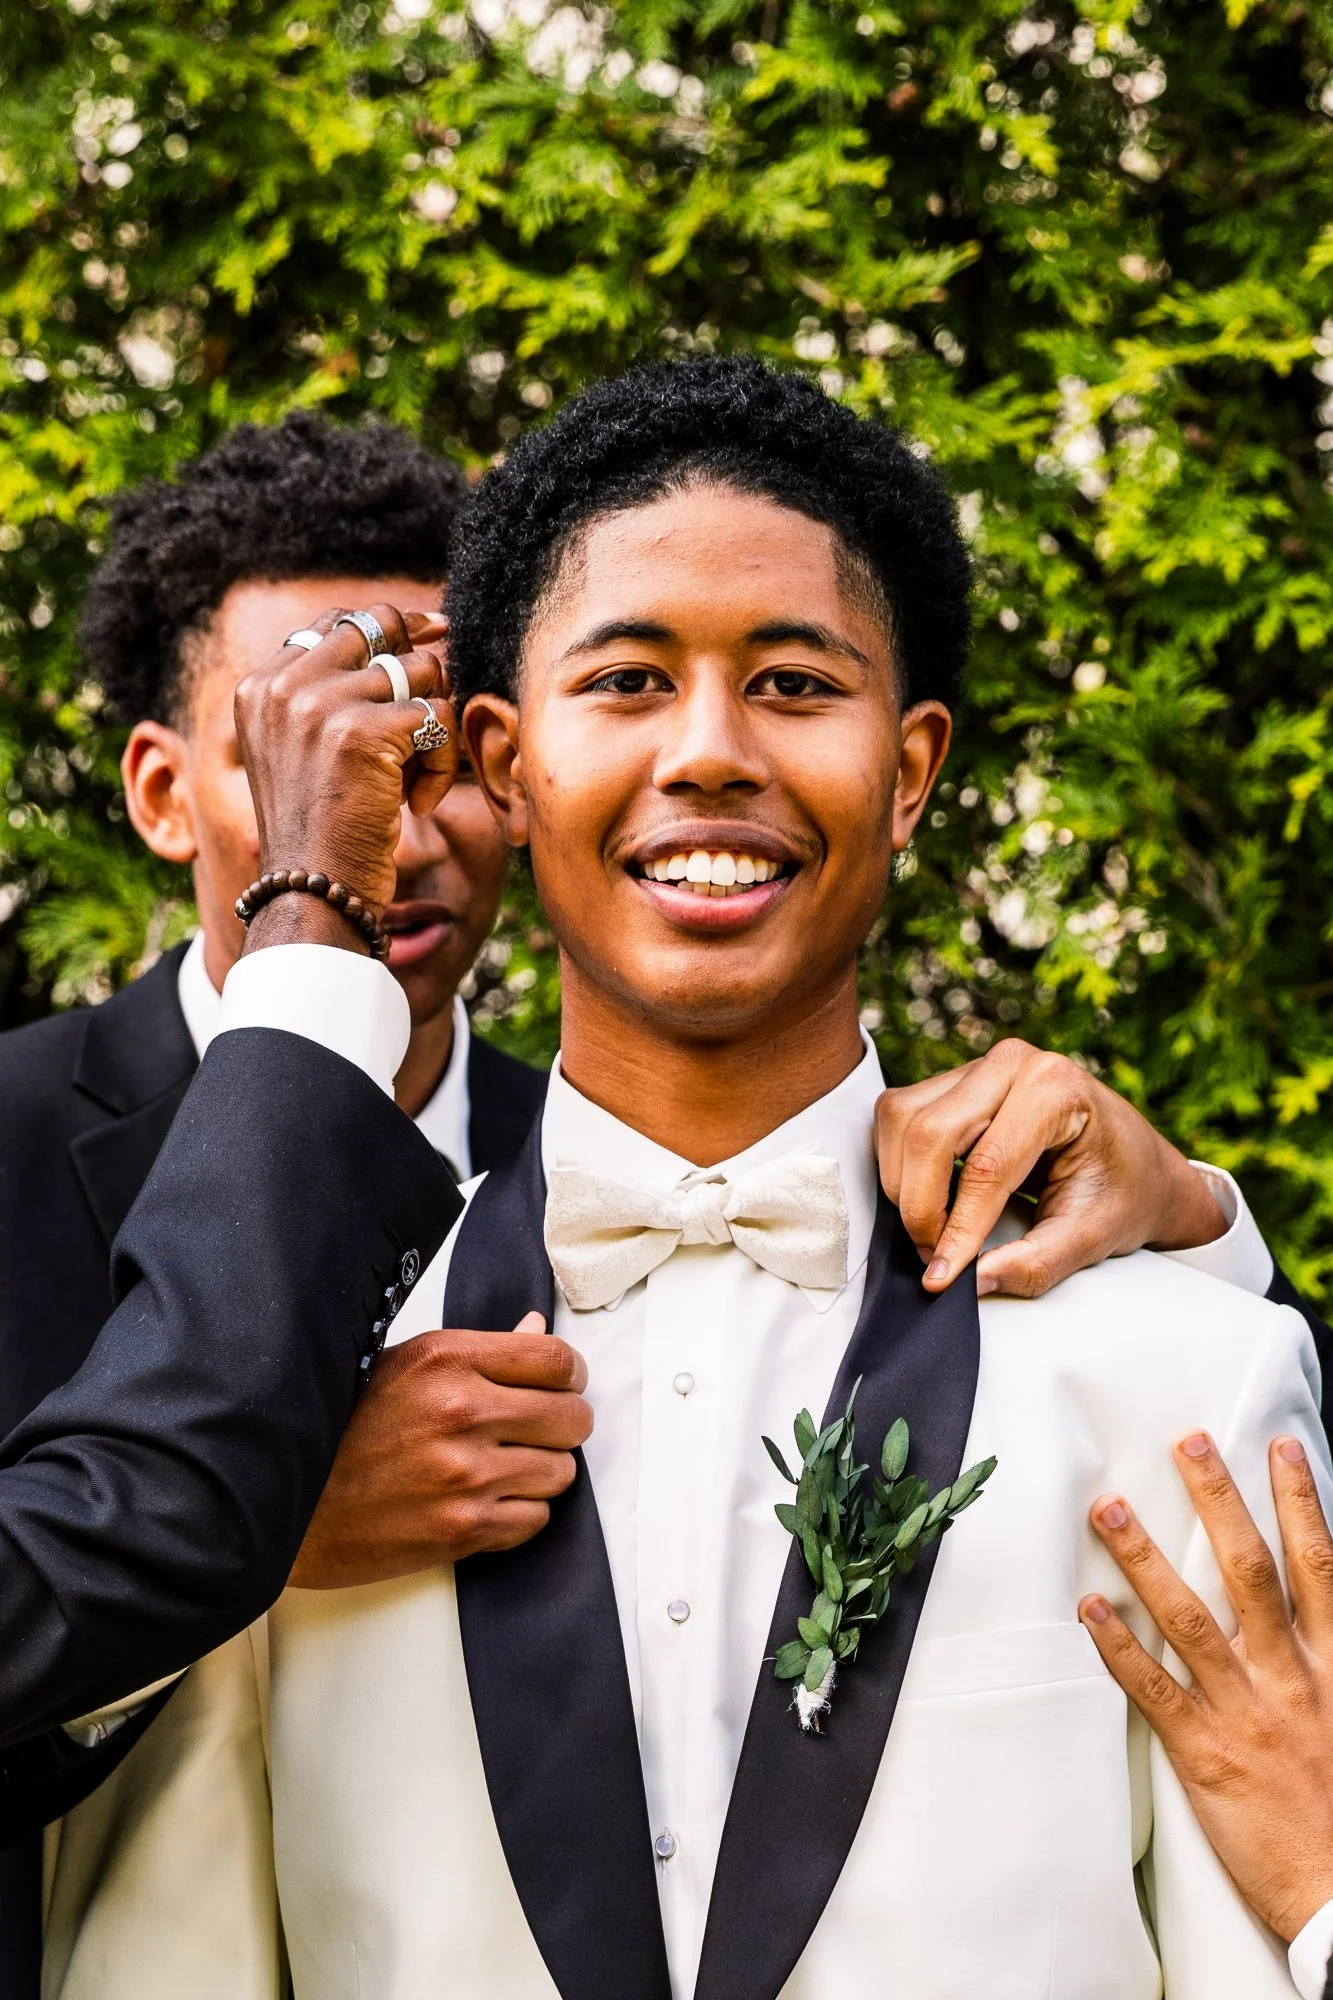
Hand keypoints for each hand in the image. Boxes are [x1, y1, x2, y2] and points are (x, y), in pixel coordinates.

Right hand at [234, 602, 456, 941]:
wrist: (311, 894)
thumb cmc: (318, 834)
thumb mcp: (302, 753)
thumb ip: (329, 695)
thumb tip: (409, 632)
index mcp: (262, 686)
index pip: (337, 624)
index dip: (390, 626)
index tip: (432, 631)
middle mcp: (285, 686)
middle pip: (383, 630)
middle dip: (421, 668)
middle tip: (430, 716)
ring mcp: (322, 705)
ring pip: (421, 672)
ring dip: (433, 727)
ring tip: (414, 779)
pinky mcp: (364, 732)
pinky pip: (438, 716)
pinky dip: (444, 762)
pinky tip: (421, 802)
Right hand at [289, 1313, 593, 1587]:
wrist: (286, 1505)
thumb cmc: (340, 1433)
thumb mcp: (402, 1367)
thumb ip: (477, 1354)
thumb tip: (536, 1334)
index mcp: (445, 1359)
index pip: (554, 1360)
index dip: (569, 1375)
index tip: (560, 1385)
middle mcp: (460, 1411)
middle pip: (572, 1417)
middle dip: (561, 1425)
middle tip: (536, 1431)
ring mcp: (464, 1473)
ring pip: (561, 1471)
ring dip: (541, 1472)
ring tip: (503, 1469)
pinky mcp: (462, 1528)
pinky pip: (536, 1519)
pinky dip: (520, 1513)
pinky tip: (486, 1501)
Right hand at [874, 1038, 1225, 1297]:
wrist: (1139, 1165)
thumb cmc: (1124, 1193)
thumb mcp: (1092, 1237)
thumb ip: (1036, 1264)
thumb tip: (972, 1282)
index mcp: (1057, 1089)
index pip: (986, 1166)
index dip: (957, 1228)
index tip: (942, 1276)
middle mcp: (1013, 1062)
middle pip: (929, 1133)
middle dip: (920, 1205)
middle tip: (935, 1256)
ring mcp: (979, 1066)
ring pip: (901, 1119)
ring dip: (903, 1183)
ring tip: (936, 1230)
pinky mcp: (954, 1081)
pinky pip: (900, 1116)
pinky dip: (902, 1164)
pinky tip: (932, 1198)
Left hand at [1079, 1433, 1332, 1941]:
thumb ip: (1330, 1652)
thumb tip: (1315, 1597)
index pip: (1319, 1565)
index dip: (1301, 1501)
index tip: (1279, 1447)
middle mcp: (1292, 1676)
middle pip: (1249, 1571)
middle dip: (1218, 1500)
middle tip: (1186, 1442)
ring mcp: (1247, 1712)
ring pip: (1188, 1617)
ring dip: (1144, 1558)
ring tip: (1108, 1507)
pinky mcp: (1207, 1754)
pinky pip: (1154, 1689)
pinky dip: (1118, 1647)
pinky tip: (1088, 1609)